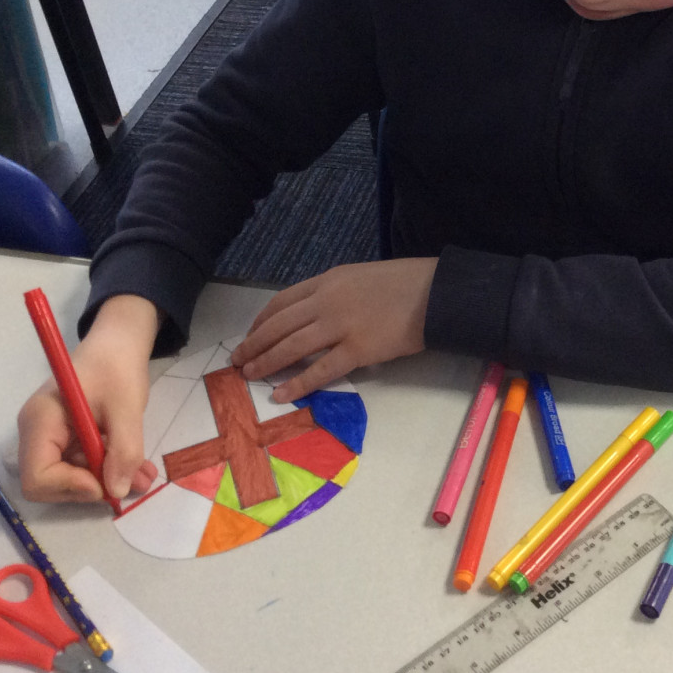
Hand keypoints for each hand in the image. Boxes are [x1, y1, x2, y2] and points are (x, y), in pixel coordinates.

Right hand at [17, 295, 159, 502]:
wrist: (118, 343)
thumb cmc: (117, 366)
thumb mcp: (127, 407)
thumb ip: (123, 451)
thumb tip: (118, 492)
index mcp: (40, 420)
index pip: (37, 476)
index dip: (70, 487)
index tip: (106, 482)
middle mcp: (36, 432)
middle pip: (49, 483)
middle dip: (91, 487)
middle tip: (132, 480)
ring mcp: (48, 436)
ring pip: (68, 478)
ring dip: (105, 481)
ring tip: (143, 474)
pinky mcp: (65, 438)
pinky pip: (79, 466)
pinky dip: (106, 470)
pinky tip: (134, 466)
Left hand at [232, 258, 437, 401]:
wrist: (435, 292)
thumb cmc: (403, 284)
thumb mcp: (360, 278)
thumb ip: (334, 294)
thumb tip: (314, 317)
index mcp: (327, 281)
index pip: (281, 302)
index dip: (260, 322)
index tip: (249, 336)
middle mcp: (327, 301)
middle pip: (279, 326)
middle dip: (254, 345)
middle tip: (237, 361)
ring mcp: (341, 326)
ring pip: (291, 347)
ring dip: (266, 362)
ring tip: (249, 376)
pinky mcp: (358, 350)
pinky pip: (321, 370)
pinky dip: (297, 384)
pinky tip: (280, 394)